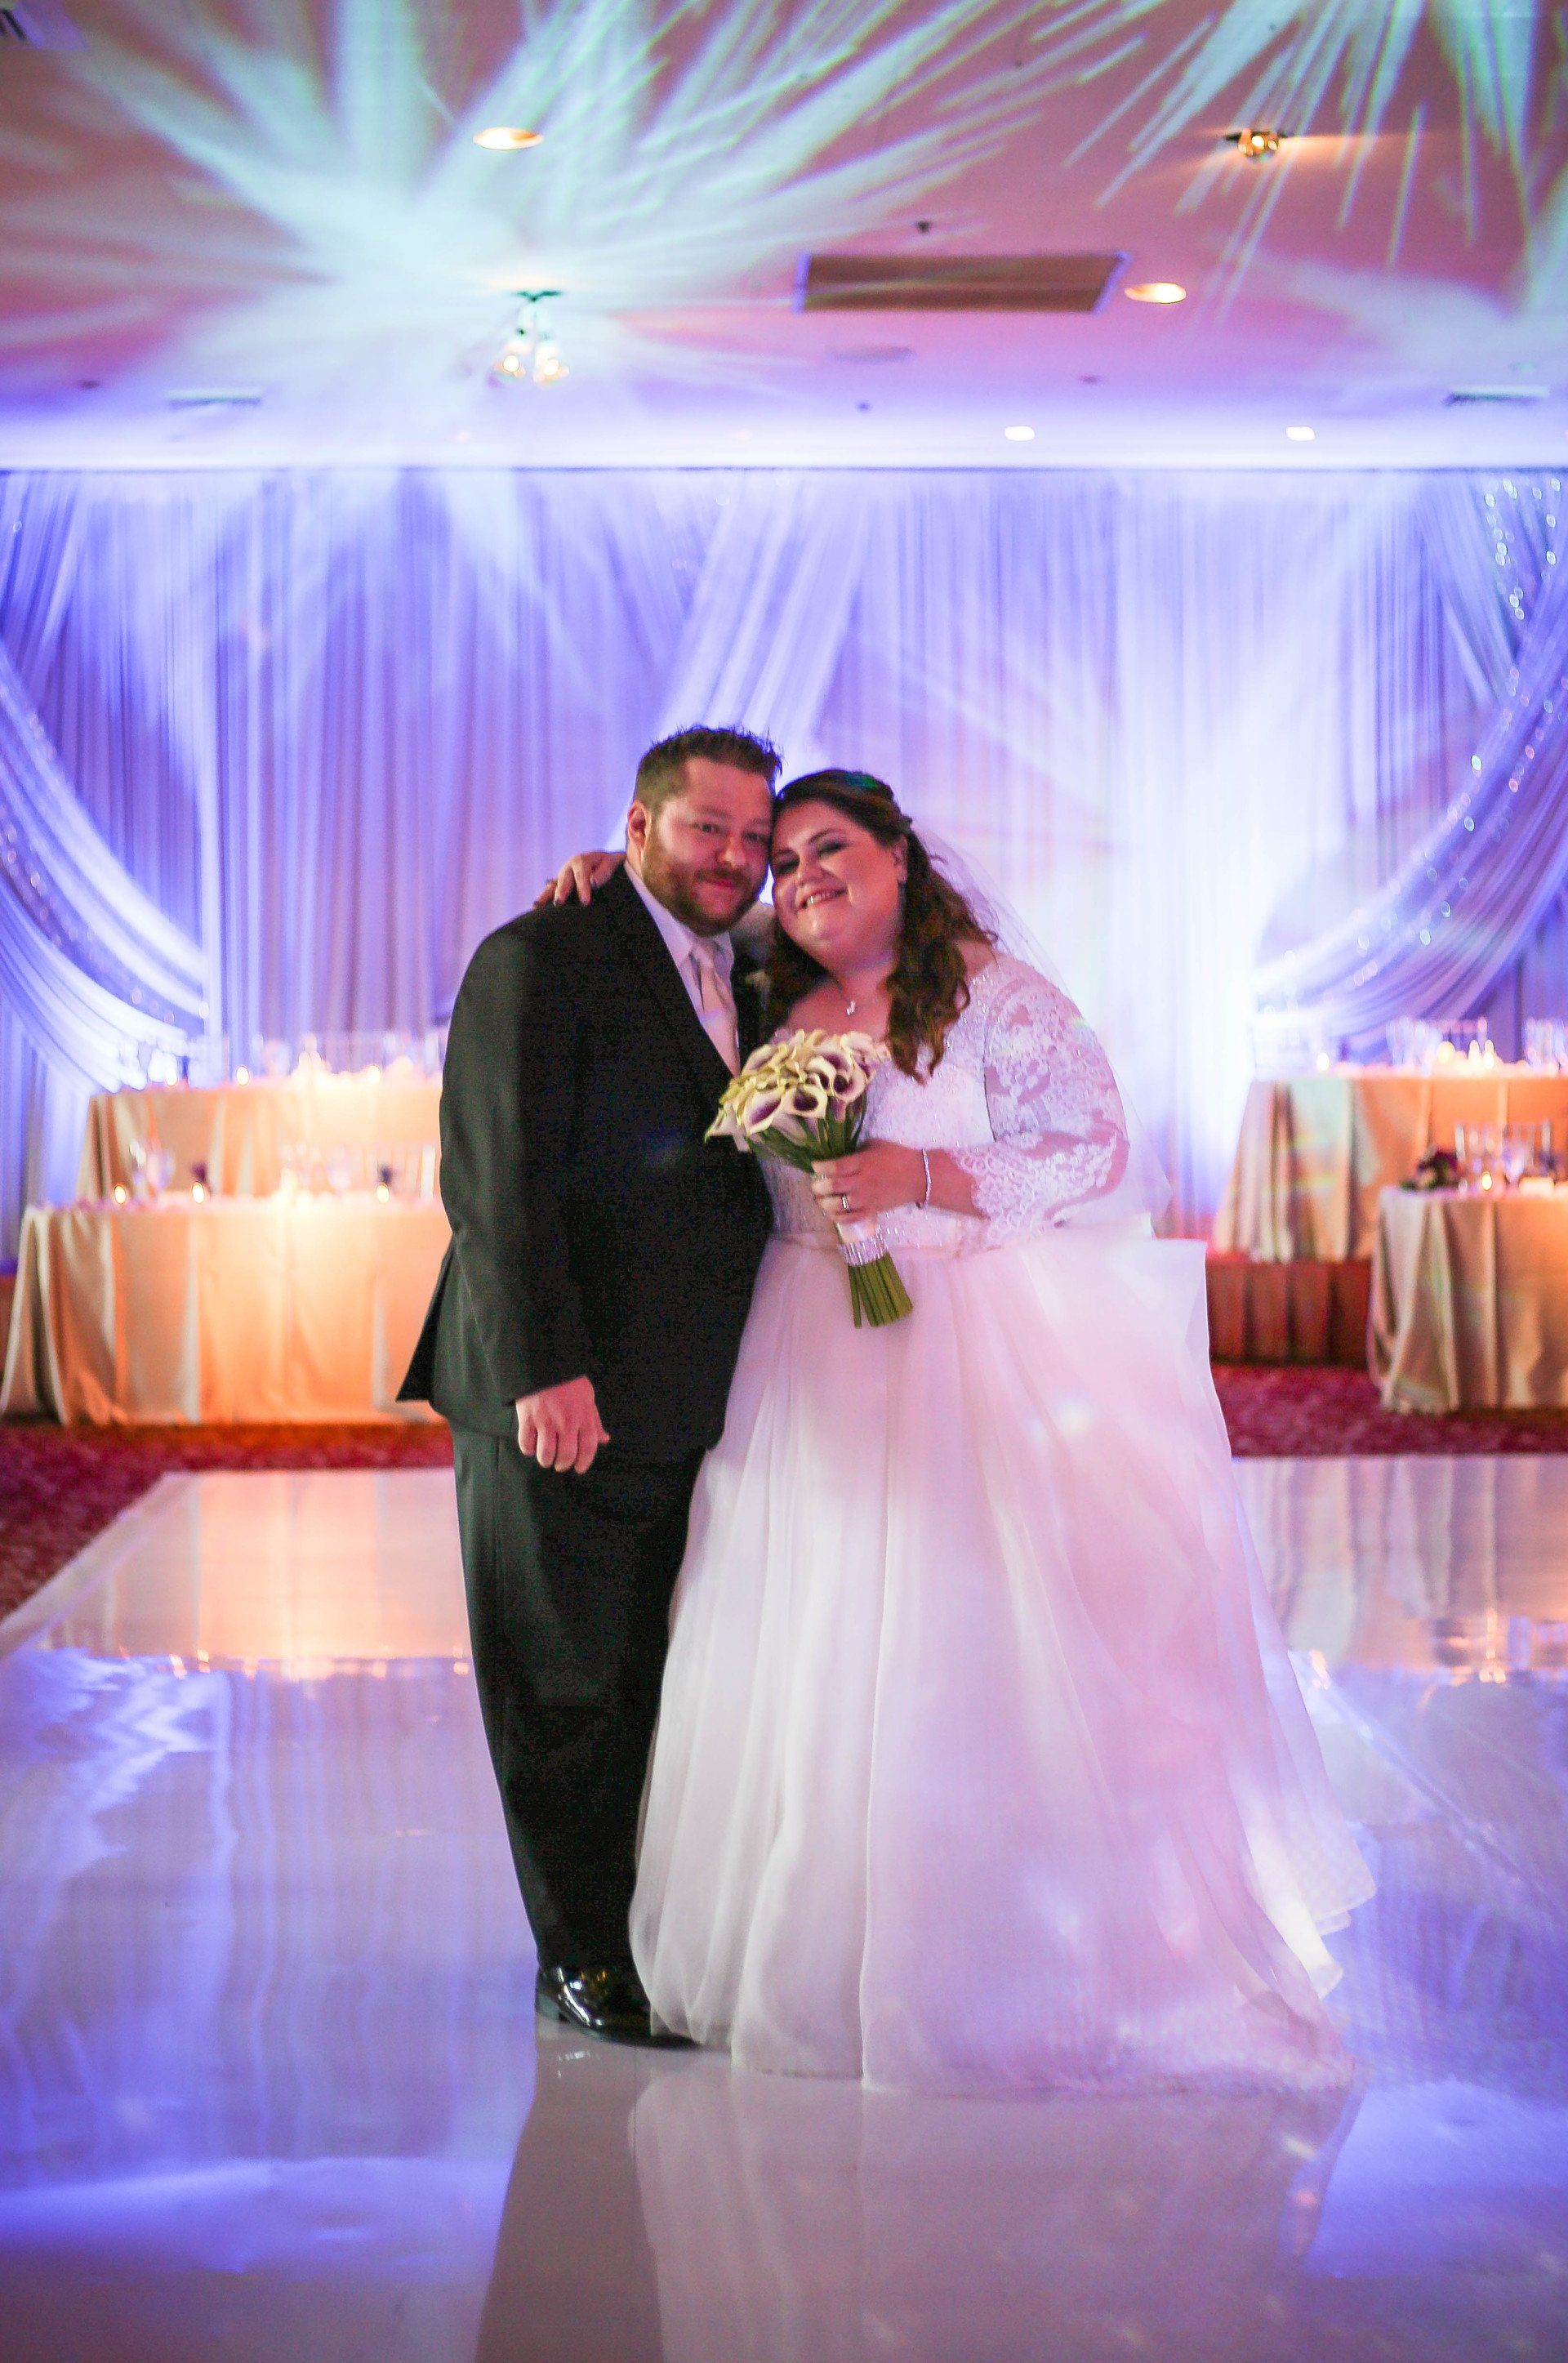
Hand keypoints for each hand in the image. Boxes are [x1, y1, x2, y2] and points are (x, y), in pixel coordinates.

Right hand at [515, 1377, 609, 1472]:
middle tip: (560, 1464)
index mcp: (584, 1416)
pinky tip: (532, 1446)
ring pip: (545, 1454)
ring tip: (546, 1458)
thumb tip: (604, 1440)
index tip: (579, 1468)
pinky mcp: (527, 1417)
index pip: (588, 1447)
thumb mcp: (588, 1399)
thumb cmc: (570, 1382)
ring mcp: (546, 1420)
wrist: (546, 1363)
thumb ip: (595, 1422)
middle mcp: (566, 1421)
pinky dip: (528, 1449)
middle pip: (566, 1455)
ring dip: (546, 1460)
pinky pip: (526, 1443)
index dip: (584, 1462)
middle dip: (563, 1464)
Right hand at [534, 850, 623, 907]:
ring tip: (537, 906)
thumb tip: (593, 883)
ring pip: (552, 885)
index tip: (584, 902)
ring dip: (545, 896)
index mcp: (582, 860)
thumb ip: (603, 872)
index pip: (581, 875)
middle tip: (558, 903)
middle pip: (564, 880)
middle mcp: (569, 867)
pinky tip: (536, 909)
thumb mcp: (611, 863)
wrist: (606, 861)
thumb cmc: (611, 864)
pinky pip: (550, 891)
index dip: (582, 888)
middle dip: (561, 892)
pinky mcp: (560, 883)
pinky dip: (544, 899)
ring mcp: (562, 875)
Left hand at [811, 1143, 926, 1223]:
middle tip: (816, 1186)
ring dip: (825, 1204)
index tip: (815, 1166)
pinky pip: (851, 1218)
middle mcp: (862, 1181)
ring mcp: (867, 1198)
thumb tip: (839, 1156)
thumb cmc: (897, 1157)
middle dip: (819, 1187)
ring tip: (821, 1200)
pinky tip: (833, 1213)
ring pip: (838, 1205)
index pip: (835, 1167)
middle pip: (833, 1187)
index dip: (820, 1167)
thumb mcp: (875, 1145)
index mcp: (863, 1163)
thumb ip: (857, 1151)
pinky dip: (838, 1218)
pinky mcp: (872, 1210)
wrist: (919, 1176)